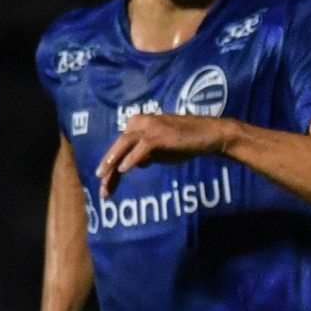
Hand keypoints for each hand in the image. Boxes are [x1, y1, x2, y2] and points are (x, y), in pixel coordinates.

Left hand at [96, 112, 233, 196]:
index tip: (105, 186)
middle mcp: (139, 122)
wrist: (210, 134)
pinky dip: (131, 159)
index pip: (119, 148)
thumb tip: (129, 164)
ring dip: (113, 161)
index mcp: (137, 124)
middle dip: (107, 167)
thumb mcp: (161, 150)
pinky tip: (124, 170)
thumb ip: (144, 155)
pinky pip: (141, 148)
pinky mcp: (160, 134)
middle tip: (100, 187)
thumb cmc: (187, 142)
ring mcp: (149, 127)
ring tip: (104, 177)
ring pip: (124, 144)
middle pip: (118, 146)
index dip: (110, 167)